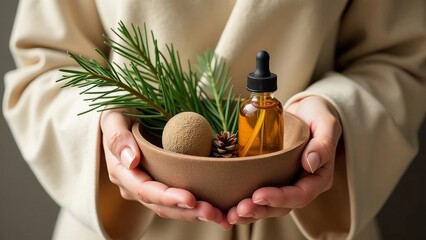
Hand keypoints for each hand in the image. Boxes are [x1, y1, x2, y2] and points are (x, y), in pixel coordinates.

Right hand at [100, 109, 229, 228]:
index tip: (191, 199)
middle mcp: (134, 185)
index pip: (145, 191)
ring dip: (195, 213)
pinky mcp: (163, 181)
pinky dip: (197, 204)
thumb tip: (131, 160)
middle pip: (161, 205)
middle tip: (212, 212)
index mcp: (121, 171)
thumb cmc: (120, 111)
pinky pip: (179, 197)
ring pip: (172, 207)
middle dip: (187, 212)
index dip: (168, 197)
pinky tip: (217, 206)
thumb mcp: (113, 116)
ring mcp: (149, 185)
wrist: (126, 112)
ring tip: (219, 215)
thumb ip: (118, 136)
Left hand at [227, 96, 341, 223]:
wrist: (306, 111)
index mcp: (318, 177)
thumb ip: (322, 144)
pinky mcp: (272, 179)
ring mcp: (286, 184)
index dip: (279, 198)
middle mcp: (302, 185)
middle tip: (238, 209)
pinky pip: (259, 196)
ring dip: (250, 212)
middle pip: (282, 206)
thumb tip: (310, 164)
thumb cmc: (318, 115)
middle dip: (259, 210)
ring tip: (231, 214)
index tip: (258, 195)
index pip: (301, 195)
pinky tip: (227, 207)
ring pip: (268, 206)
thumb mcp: (326, 124)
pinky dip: (244, 202)